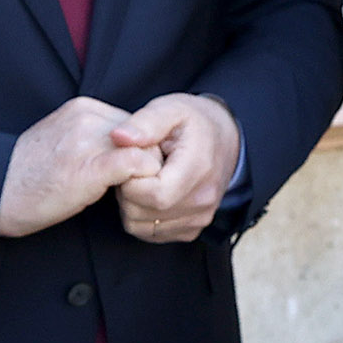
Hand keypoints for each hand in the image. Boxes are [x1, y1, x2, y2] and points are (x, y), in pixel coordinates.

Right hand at [0, 96, 163, 237]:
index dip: (142, 152)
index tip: (134, 174)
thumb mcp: (63, 140)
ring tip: (128, 195)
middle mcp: (88, 117)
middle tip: (135, 188)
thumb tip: (130, 150)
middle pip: (146, 137)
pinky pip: (135, 166)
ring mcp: (88, 141)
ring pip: (147, 152)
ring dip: (146, 178)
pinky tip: (126, 198)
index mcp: (83, 108)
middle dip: (148, 165)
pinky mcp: (89, 169)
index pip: (137, 125)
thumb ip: (95, 136)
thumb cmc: (28, 175)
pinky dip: (142, 184)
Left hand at [111, 92, 238, 243]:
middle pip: (143, 212)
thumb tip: (118, 137)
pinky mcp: (192, 229)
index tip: (130, 159)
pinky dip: (141, 217)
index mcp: (198, 169)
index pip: (153, 194)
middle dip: (127, 191)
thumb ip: (145, 122)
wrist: (224, 139)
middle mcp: (203, 201)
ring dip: (132, 205)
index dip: (130, 179)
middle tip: (133, 168)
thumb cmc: (194, 122)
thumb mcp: (171, 109)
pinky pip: (151, 234)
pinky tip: (149, 194)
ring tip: (142, 179)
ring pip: (142, 227)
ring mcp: (199, 218)